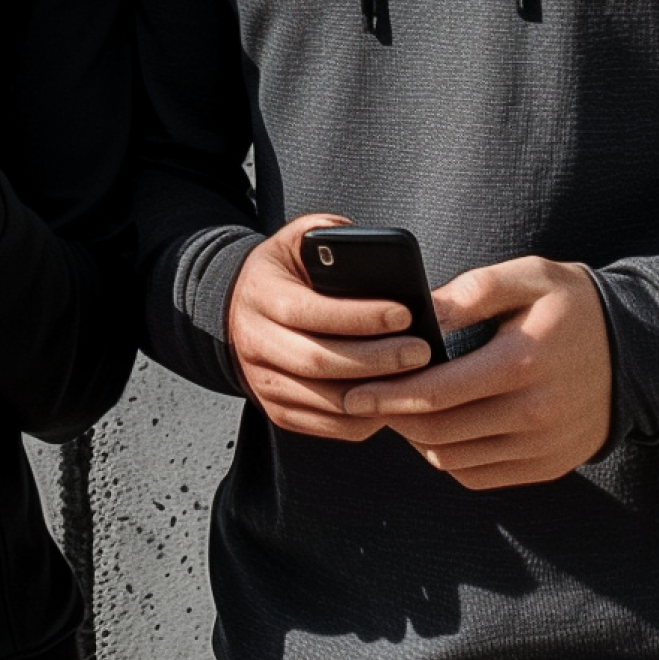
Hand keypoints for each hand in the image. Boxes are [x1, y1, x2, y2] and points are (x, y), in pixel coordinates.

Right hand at [224, 215, 434, 442]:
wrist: (237, 312)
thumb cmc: (283, 272)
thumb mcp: (295, 240)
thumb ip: (327, 234)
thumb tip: (369, 243)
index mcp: (261, 295)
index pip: (311, 311)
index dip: (360, 316)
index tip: (404, 313)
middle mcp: (255, 343)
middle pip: (319, 361)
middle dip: (376, 359)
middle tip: (421, 350)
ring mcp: (263, 383)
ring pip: (325, 400)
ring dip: (375, 395)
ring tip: (415, 378)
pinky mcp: (278, 412)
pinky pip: (327, 425)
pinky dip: (364, 419)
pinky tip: (392, 400)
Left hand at [341, 255, 612, 488]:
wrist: (638, 352)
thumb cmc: (571, 304)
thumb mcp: (527, 276)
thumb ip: (472, 291)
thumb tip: (421, 313)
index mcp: (521, 363)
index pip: (437, 391)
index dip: (387, 394)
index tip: (352, 391)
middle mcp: (532, 414)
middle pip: (439, 431)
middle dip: (392, 418)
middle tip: (361, 400)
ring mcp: (542, 448)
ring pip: (455, 459)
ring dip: (417, 439)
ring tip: (396, 410)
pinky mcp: (547, 467)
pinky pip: (480, 476)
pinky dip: (449, 458)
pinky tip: (436, 429)